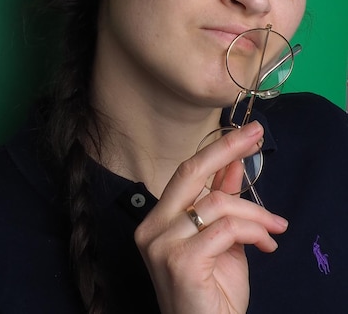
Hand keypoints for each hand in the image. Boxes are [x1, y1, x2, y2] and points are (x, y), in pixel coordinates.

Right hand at [134, 121, 287, 313]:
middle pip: (190, 172)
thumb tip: (234, 163)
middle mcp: (153, 227)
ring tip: (275, 228)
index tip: (245, 132)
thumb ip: (223, 200)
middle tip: (255, 136)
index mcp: (158, 219)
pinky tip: (266, 245)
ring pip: (218, 203)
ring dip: (255, 214)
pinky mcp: (180, 261)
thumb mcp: (222, 239)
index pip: (187, 172)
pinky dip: (252, 232)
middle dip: (227, 149)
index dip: (218, 149)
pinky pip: (225, 230)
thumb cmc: (212, 294)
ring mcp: (162, 244)